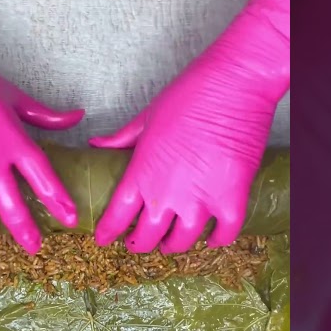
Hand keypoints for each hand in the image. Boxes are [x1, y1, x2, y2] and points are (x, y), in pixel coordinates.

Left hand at [91, 0, 288, 252]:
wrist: (234, 84)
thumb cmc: (188, 94)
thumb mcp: (146, 117)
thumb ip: (120, 139)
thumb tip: (96, 145)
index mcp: (141, 175)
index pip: (116, 218)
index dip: (108, 233)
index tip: (104, 239)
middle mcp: (166, 196)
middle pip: (146, 239)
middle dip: (140, 244)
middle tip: (140, 242)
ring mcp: (200, 202)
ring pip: (182, 243)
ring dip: (174, 246)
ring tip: (171, 243)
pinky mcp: (232, 201)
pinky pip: (223, 236)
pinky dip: (216, 241)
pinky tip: (211, 239)